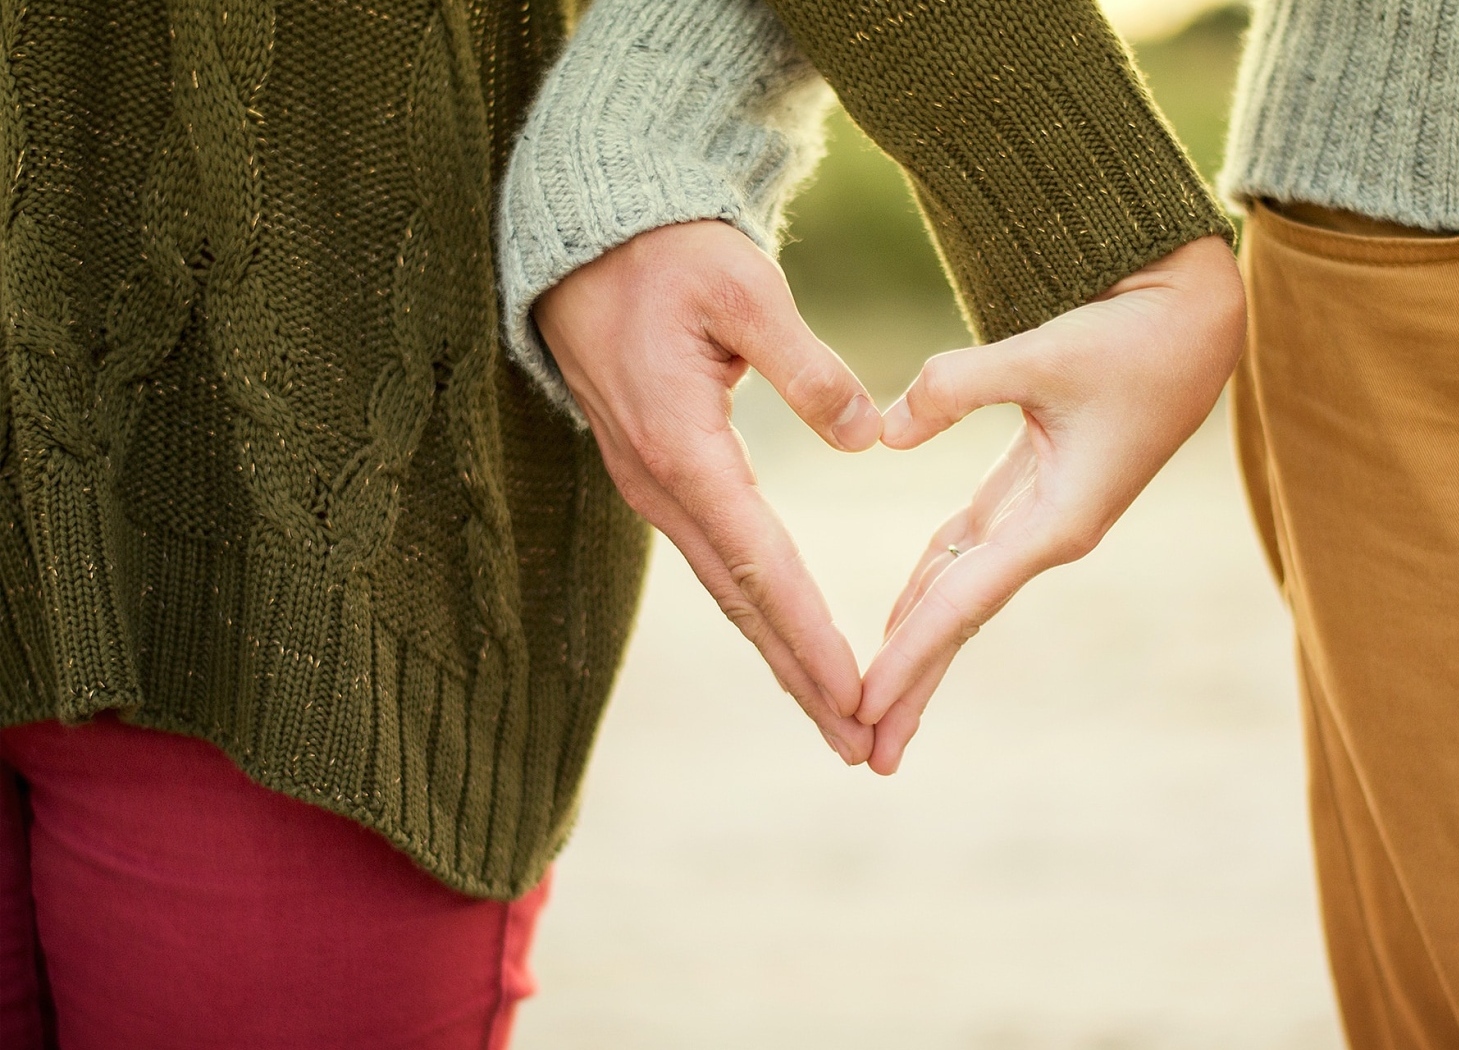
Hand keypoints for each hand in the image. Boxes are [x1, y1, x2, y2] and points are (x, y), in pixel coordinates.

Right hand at [532, 220, 882, 763]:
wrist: (584, 241)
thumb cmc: (666, 255)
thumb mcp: (743, 288)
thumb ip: (807, 366)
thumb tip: (867, 438)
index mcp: (683, 447)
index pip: (760, 563)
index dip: (811, 634)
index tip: (857, 693)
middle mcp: (661, 485)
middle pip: (742, 602)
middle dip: (802, 677)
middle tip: (859, 744)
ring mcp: (653, 486)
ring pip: (727, 590)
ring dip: (781, 655)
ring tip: (836, 715)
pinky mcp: (659, 476)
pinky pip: (716, 560)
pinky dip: (759, 610)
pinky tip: (789, 641)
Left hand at [859, 235, 1245, 773]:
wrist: (1195, 321)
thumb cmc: (1133, 338)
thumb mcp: (1045, 353)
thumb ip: (957, 387)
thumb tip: (884, 434)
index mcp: (1059, 521)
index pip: (963, 603)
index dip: (909, 655)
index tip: (863, 706)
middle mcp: (1049, 534)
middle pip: (960, 621)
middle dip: (913, 686)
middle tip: (865, 752)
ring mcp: (1042, 517)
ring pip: (962, 594)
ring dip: (918, 647)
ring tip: (873, 705)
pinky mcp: (1035, 490)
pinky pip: (969, 553)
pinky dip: (930, 587)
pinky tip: (899, 618)